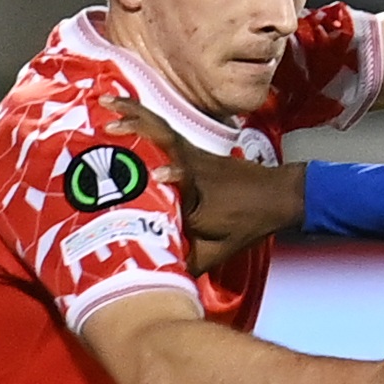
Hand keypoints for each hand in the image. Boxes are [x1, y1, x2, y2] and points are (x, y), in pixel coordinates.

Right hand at [104, 97, 305, 271]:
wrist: (277, 195)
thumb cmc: (248, 223)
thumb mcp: (221, 251)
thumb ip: (190, 263)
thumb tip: (157, 281)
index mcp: (201, 195)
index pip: (183, 185)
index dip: (173, 178)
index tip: (159, 173)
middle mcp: (193, 168)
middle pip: (165, 145)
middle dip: (139, 134)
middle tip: (108, 127)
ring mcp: (192, 154)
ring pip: (161, 130)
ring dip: (134, 116)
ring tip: (106, 101)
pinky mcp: (190, 148)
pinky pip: (163, 129)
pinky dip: (141, 115)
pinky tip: (120, 105)